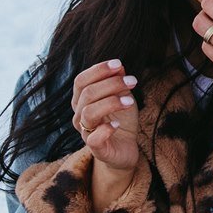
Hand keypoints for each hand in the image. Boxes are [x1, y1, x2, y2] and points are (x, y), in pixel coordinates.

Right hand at [71, 60, 139, 208]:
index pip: (81, 80)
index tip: (119, 64)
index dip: (98, 70)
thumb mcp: (123, 97)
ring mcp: (85, 132)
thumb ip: (118, 82)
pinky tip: (118, 124)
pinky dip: (106, 129)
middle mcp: (79, 115)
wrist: (126, 149)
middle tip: (132, 82)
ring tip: (130, 102)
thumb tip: (119, 66)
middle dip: (111, 84)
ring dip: (111, 103)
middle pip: (87, 94)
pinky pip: (93, 138)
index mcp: (82, 100)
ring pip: (89, 113)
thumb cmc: (121, 120)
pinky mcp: (95, 149)